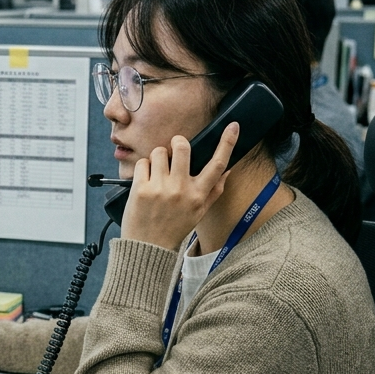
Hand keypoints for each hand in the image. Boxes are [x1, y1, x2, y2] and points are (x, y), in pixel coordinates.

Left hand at [121, 124, 238, 250]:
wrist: (148, 247)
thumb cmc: (174, 228)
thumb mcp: (199, 212)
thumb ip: (213, 191)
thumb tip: (227, 170)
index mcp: (198, 195)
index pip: (217, 165)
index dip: (227, 143)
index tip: (233, 126)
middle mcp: (181, 190)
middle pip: (182, 147)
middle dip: (177, 143)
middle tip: (173, 150)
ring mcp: (160, 188)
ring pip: (159, 152)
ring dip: (157, 157)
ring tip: (157, 173)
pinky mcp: (141, 189)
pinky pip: (143, 163)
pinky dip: (143, 168)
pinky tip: (145, 182)